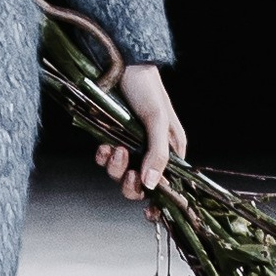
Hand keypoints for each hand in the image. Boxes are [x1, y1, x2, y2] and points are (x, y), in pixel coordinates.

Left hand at [96, 62, 185, 210]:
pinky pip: (106, 160)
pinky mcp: (111, 139)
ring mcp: (130, 146)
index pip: (169, 184)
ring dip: (116, 168)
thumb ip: (157, 154)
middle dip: (133, 184)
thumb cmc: (146, 87)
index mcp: (172, 149)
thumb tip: (152, 186)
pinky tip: (103, 146)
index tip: (150, 213)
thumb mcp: (157, 120)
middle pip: (142, 186)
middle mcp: (152, 151)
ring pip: (121, 174)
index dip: (160, 202)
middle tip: (130, 175)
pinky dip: (103, 157)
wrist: (119, 62)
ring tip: (114, 149)